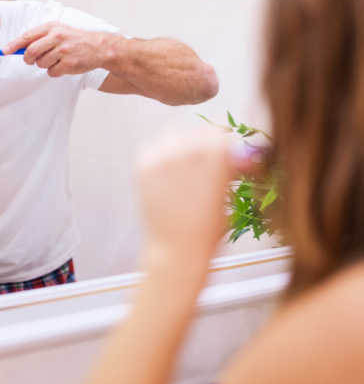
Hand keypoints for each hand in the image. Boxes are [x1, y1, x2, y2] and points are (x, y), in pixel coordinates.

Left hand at [3, 22, 110, 77]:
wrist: (98, 47)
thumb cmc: (74, 39)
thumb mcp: (58, 31)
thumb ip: (40, 38)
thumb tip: (20, 49)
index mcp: (52, 27)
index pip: (27, 36)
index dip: (14, 45)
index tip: (4, 51)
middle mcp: (57, 37)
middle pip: (31, 52)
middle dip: (28, 59)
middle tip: (32, 60)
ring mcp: (63, 51)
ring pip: (40, 63)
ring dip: (44, 65)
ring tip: (56, 59)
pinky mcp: (68, 64)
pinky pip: (51, 72)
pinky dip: (54, 71)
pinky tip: (63, 65)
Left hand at [136, 130, 257, 270]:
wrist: (177, 250)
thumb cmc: (208, 229)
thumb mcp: (228, 193)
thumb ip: (233, 167)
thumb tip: (240, 154)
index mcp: (217, 153)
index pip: (221, 134)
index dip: (224, 147)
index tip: (226, 158)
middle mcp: (189, 148)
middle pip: (198, 133)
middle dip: (204, 148)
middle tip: (205, 168)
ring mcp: (163, 155)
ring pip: (174, 136)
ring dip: (181, 148)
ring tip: (184, 172)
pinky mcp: (143, 165)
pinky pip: (153, 148)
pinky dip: (160, 157)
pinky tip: (167, 176)